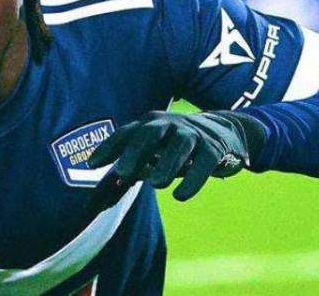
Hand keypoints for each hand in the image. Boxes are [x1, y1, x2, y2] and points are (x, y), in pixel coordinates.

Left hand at [86, 111, 264, 204]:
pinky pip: (203, 162)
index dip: (109, 147)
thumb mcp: (158, 149)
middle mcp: (171, 124)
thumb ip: (136, 166)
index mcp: (152, 123)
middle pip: (151, 132)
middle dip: (136, 151)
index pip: (127, 132)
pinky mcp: (214, 148)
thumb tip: (108, 191)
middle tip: (123, 171)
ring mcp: (194, 134)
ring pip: (179, 145)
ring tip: (155, 184)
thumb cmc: (180, 144)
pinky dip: (192, 179)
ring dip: (166, 164)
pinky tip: (180, 195)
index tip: (92, 164)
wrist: (227, 129)